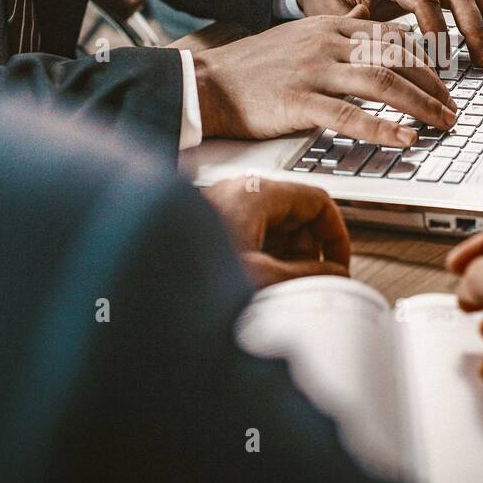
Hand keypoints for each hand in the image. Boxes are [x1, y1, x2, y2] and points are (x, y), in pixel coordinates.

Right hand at [193, 9, 457, 145]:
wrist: (207, 83)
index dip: (426, 59)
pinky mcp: (299, 102)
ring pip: (382, 83)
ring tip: (443, 123)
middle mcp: (328, 43)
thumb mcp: (301, 32)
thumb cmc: (254, 66)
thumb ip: (338, 24)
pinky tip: (406, 138)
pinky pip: (350, 116)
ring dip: (421, 104)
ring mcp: (314, 71)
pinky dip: (383, 128)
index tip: (445, 81)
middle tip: (452, 108)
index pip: (393, 36)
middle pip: (397, 58)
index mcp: (330, 26)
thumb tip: (366, 10)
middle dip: (433, 84)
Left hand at [204, 177, 351, 286]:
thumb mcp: (263, 277)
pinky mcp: (212, 227)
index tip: (339, 262)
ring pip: (275, 229)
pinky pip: (253, 237)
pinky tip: (259, 284)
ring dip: (287, 258)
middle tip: (310, 282)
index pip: (318, 202)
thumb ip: (307, 275)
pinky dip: (265, 259)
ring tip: (281, 287)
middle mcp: (241, 195)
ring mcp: (225, 209)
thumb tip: (336, 275)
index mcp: (257, 194)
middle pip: (297, 216)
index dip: (336, 235)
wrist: (142, 284)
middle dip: (310, 252)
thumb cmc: (194, 272)